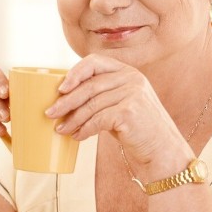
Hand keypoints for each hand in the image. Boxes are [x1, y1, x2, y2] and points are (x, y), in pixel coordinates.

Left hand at [45, 55, 188, 165]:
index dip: (74, 73)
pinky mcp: (130, 111)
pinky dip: (84, 129)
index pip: (94, 61)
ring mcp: (133, 93)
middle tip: (49, 114)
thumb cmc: (134, 128)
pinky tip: (77, 137)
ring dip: (72, 119)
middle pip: (89, 86)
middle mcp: (132, 78)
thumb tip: (61, 96)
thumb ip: (99, 93)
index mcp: (127, 71)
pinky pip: (98, 119)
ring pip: (91, 105)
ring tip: (61, 129)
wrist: (162, 150)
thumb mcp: (118, 103)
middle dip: (66, 101)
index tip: (60, 89)